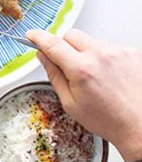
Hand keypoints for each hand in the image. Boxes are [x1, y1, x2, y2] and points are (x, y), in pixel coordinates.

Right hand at [27, 29, 141, 161]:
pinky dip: (103, 56)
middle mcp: (100, 56)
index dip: (38, 37)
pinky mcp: (131, 52)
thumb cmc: (109, 120)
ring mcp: (118, 52)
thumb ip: (54, 75)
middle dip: (63, 46)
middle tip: (67, 63)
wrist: (140, 126)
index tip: (31, 35)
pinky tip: (108, 75)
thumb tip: (42, 56)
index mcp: (82, 69)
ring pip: (90, 40)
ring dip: (85, 52)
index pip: (52, 43)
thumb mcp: (70, 103)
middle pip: (71, 35)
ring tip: (93, 75)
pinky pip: (108, 46)